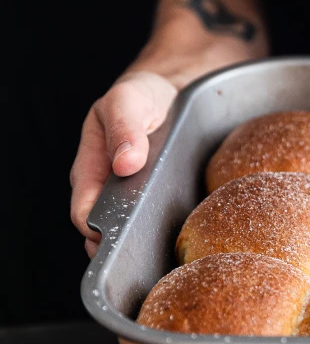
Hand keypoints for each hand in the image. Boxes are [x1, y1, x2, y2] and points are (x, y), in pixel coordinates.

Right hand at [70, 25, 256, 257]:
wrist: (178, 90)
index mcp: (91, 168)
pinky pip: (165, 223)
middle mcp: (112, 189)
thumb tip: (124, 164)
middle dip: (123, 246)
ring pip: (139, 231)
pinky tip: (191, 236)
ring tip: (171, 253)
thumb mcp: (129, 99)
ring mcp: (139, 197)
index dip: (94, 230)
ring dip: (151, 244)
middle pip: (110, 229)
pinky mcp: (165, 200)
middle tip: (147, 253)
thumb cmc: (144, 95)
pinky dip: (174, 231)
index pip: (84, 211)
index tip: (111, 238)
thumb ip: (124, 128)